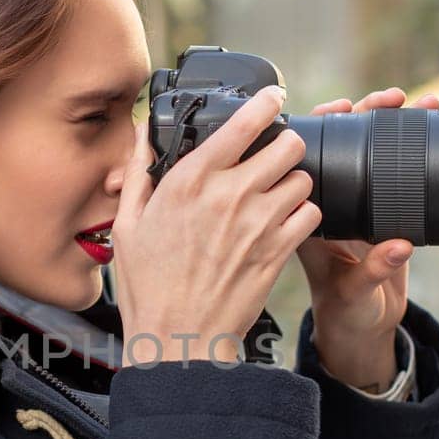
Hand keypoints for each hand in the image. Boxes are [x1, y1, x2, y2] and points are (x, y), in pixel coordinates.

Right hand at [112, 84, 321, 364]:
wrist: (178, 340)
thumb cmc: (149, 287)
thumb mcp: (127, 224)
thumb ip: (139, 172)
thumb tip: (142, 133)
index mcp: (191, 181)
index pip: (244, 122)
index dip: (265, 102)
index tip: (271, 98)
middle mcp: (230, 196)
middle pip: (288, 144)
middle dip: (284, 145)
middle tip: (274, 155)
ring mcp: (259, 224)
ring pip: (303, 178)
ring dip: (294, 181)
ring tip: (278, 193)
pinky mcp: (278, 252)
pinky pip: (311, 215)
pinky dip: (304, 215)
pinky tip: (285, 222)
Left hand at [295, 87, 438, 389]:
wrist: (362, 329)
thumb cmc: (344, 312)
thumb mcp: (355, 293)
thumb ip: (373, 271)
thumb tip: (399, 247)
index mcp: (305, 215)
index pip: (309, 156)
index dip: (324, 127)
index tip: (346, 108)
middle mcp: (328, 202)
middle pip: (341, 143)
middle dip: (366, 114)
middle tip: (393, 98)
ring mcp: (355, 203)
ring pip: (369, 150)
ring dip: (392, 123)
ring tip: (423, 102)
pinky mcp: (382, 210)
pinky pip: (395, 168)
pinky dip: (413, 146)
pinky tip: (434, 125)